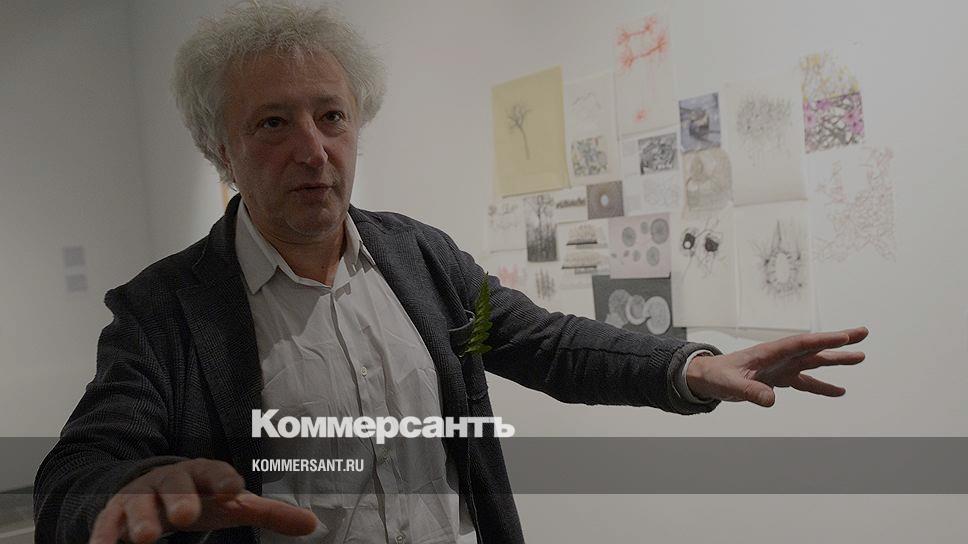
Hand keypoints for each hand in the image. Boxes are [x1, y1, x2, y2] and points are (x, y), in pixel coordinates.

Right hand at [89, 459, 317, 543]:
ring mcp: (139, 495)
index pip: (215, 472)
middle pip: (175, 484)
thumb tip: (313, 525)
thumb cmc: (198, 496)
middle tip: (186, 515)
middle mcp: (170, 480)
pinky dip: (103, 535)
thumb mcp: (229, 503)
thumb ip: (268, 513)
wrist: (148, 486)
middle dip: (180, 498)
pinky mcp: (113, 513)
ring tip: (143, 539)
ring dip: (139, 519)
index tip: (235, 491)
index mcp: (201, 473)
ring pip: (138, 503)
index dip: (224, 479)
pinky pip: (106, 522)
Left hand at [686, 326, 868, 406]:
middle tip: (862, 333)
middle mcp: (779, 357)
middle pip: (813, 347)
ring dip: (836, 360)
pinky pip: (806, 382)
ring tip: (861, 357)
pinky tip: (840, 391)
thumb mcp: (730, 384)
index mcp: (768, 352)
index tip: (844, 336)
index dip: (822, 340)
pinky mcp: (780, 378)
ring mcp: (782, 367)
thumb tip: (771, 401)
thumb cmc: (716, 376)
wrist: (708, 377)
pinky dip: (823, 387)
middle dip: (838, 341)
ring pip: (814, 362)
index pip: (800, 344)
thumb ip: (749, 391)